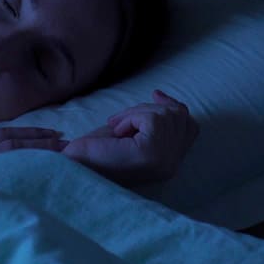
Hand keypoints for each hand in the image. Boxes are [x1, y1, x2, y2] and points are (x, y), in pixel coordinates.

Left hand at [61, 90, 198, 183]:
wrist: (73, 168)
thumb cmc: (94, 153)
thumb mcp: (127, 133)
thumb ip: (149, 120)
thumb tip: (160, 96)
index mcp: (169, 164)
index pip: (191, 127)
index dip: (175, 107)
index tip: (156, 95)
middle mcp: (172, 165)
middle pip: (178, 116)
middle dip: (147, 110)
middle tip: (118, 123)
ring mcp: (165, 160)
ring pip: (165, 114)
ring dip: (135, 113)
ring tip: (116, 129)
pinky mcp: (153, 152)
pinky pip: (152, 118)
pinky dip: (131, 117)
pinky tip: (116, 132)